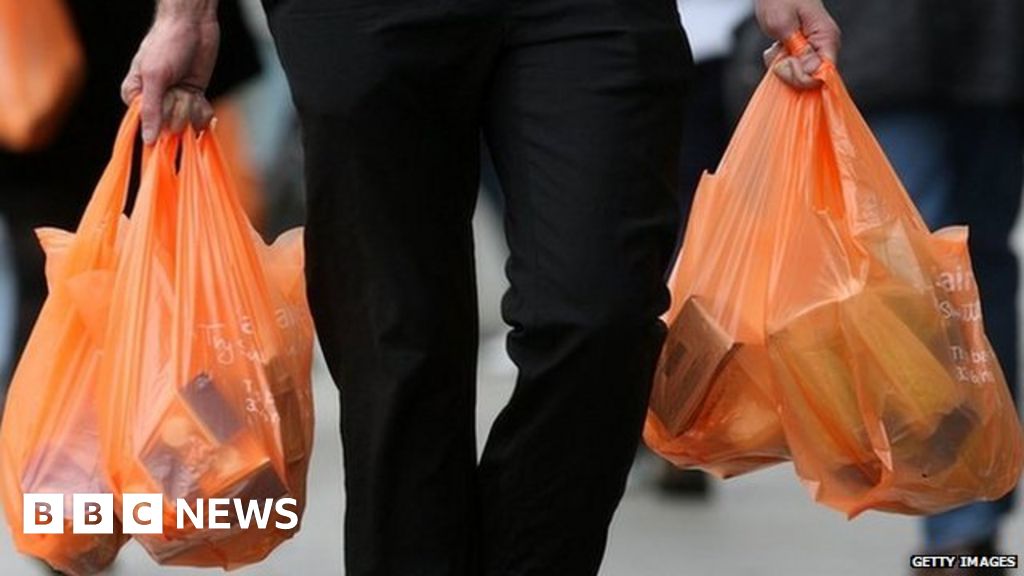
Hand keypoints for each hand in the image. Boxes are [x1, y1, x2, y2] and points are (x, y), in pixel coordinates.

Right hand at [121, 0, 219, 142]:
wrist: (193, 25)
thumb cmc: (167, 44)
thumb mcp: (155, 76)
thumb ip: (151, 110)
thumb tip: (148, 140)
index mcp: (136, 97)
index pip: (147, 126)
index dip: (161, 118)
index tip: (167, 99)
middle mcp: (154, 103)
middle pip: (169, 128)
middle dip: (178, 108)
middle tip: (178, 87)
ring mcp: (175, 102)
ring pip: (187, 124)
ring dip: (192, 107)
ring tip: (188, 87)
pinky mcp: (192, 100)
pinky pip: (199, 120)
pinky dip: (203, 110)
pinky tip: (200, 95)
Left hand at [755, 0, 839, 88]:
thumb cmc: (779, 0)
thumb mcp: (784, 24)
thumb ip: (798, 50)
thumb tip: (812, 73)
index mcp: (827, 38)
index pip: (823, 74)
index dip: (802, 77)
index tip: (785, 63)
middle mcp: (826, 47)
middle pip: (810, 79)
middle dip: (788, 71)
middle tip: (778, 50)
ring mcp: (815, 50)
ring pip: (799, 75)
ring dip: (782, 65)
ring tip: (777, 45)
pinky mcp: (805, 53)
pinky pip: (793, 69)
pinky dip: (780, 62)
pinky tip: (777, 47)